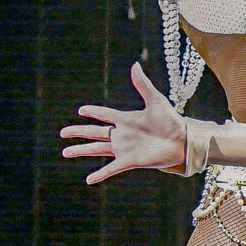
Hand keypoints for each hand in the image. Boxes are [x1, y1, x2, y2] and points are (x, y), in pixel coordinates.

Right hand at [61, 62, 188, 182]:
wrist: (183, 141)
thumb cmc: (172, 121)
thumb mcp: (156, 101)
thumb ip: (142, 85)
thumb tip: (134, 65)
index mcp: (127, 119)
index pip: (105, 114)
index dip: (94, 112)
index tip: (81, 110)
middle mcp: (122, 134)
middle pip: (95, 133)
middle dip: (79, 132)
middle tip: (62, 133)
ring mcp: (125, 148)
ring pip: (97, 149)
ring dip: (81, 151)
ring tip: (65, 152)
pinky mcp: (129, 161)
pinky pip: (111, 168)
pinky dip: (100, 174)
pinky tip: (88, 180)